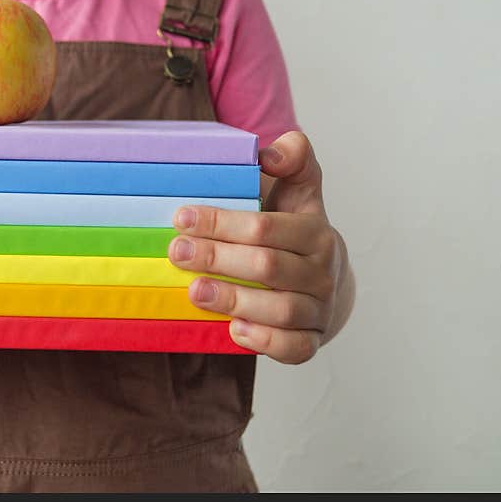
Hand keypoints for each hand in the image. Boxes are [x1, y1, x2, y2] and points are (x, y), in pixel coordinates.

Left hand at [168, 131, 352, 363]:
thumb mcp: (297, 189)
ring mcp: (319, 309)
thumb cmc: (293, 228)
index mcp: (316, 232)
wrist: (324, 279)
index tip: (181, 218)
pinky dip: (265, 342)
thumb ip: (292, 158)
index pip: (265, 228)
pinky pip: (295, 349)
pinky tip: (233, 330)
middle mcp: (322, 272)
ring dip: (233, 300)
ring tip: (194, 291)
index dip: (221, 223)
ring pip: (280, 310)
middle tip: (176, 253)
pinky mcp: (312, 340)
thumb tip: (269, 152)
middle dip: (217, 259)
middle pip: (267, 267)